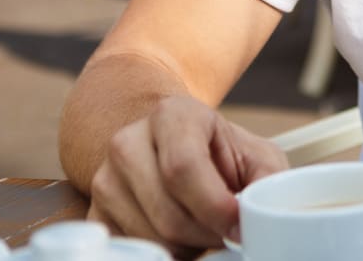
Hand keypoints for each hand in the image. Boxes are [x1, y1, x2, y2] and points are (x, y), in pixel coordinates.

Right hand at [85, 95, 287, 249]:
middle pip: (167, 212)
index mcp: (172, 116)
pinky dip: (166, 253)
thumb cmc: (220, 152)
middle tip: (228, 233)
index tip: (237, 225)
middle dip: (207, 234)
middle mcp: (129, 142)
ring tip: (207, 230)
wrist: (171, 142)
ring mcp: (105, 179)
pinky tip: (183, 238)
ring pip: (150, 237)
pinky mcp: (95, 213)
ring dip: (188, 247)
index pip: (182, 167)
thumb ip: (268, 181)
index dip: (213, 206)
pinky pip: (132, 249)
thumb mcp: (256, 155)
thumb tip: (263, 216)